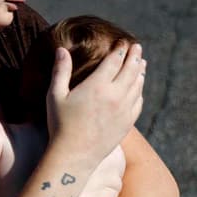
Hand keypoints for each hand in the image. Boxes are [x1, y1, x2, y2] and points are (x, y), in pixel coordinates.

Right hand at [47, 43, 145, 162]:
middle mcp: (115, 95)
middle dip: (135, 56)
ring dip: (140, 71)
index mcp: (97, 85)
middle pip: (131, 69)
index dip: (120, 49)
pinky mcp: (128, 122)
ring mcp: (124, 109)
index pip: (115, 61)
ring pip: (137, 85)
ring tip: (141, 63)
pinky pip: (138, 101)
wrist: (75, 155)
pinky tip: (138, 87)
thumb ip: (60, 71)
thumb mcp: (55, 95)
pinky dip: (140, 90)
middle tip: (137, 47)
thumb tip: (61, 49)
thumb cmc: (60, 124)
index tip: (122, 42)